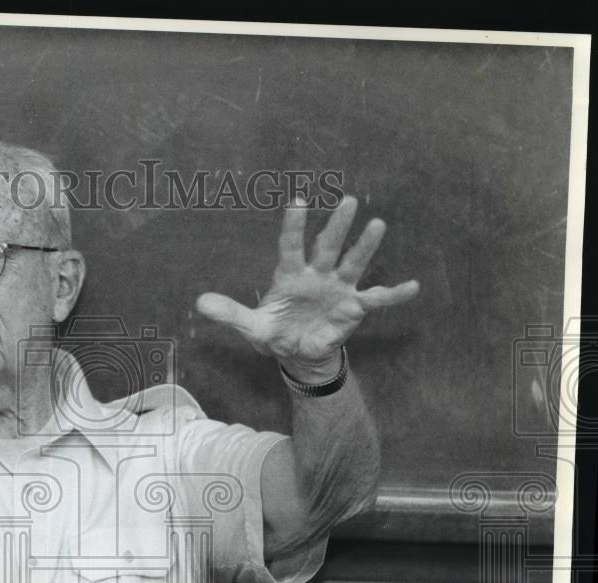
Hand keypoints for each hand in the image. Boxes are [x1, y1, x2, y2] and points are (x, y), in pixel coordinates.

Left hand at [196, 196, 418, 381]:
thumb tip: (199, 303)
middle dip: (336, 226)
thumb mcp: (251, 326)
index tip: (297, 200)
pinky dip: (394, 294)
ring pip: (353, 262)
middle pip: (327, 246)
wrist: (299, 353)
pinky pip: (377, 298)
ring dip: (366, 245)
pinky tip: (413, 287)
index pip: (291, 246)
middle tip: (347, 199)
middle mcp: (317, 275)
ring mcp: (338, 288)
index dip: (293, 226)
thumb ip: (229, 313)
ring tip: (378, 223)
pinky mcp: (354, 307)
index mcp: (290, 275)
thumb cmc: (276, 332)